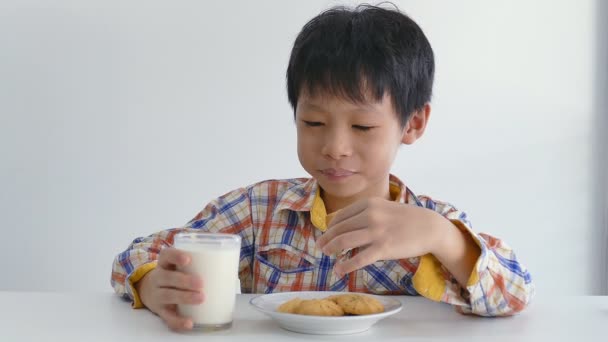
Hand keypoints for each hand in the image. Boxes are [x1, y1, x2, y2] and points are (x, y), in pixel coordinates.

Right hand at [135, 248, 203, 330]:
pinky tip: (189, 323)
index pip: (166, 255)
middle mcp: (158, 278)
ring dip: (184, 297)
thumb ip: (197, 265)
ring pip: (167, 295)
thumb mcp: (178, 266)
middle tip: (201, 283)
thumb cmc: (173, 275)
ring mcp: (157, 295)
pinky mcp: (160, 311)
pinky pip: (167, 317)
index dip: (175, 256)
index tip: (188, 259)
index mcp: (165, 264)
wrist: (149, 291)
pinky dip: (178, 321)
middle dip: (184, 280)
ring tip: (201, 298)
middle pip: (166, 277)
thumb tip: (229, 270)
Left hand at [316, 197, 442, 276]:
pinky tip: (339, 269)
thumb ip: (364, 213)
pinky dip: (345, 265)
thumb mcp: (383, 208)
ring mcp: (376, 232)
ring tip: (326, 254)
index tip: (326, 234)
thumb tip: (343, 224)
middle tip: (320, 246)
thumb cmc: (406, 219)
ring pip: (344, 242)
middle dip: (327, 238)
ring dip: (331, 249)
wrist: (430, 227)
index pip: (341, 216)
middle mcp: (370, 215)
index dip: (330, 227)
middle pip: (339, 229)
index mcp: (369, 204)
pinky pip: (358, 259)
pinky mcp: (383, 248)